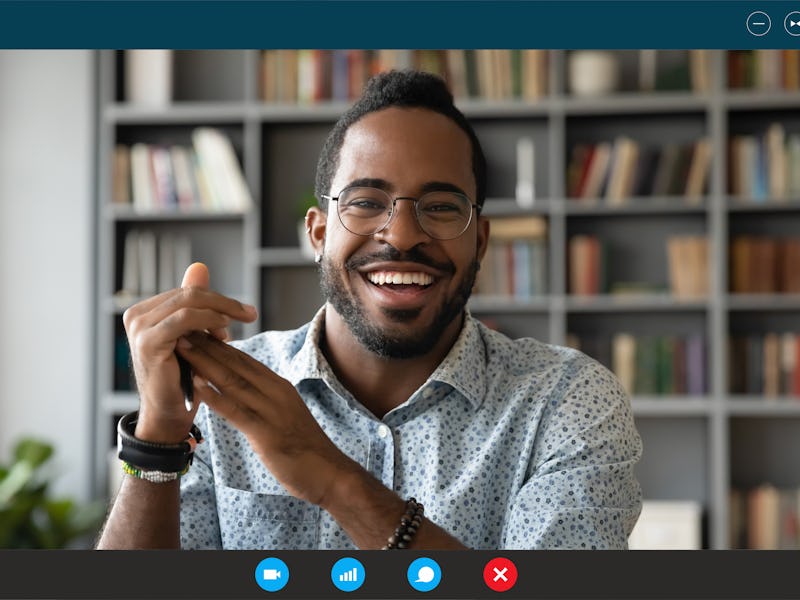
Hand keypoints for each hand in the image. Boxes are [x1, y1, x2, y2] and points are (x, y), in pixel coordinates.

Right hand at [123, 263, 257, 442]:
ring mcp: (139, 327)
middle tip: (250, 313)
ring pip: (188, 302)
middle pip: (189, 293)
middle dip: (224, 302)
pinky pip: (183, 319)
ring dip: (220, 309)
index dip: (217, 299)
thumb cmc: (184, 376)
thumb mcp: (193, 335)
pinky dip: (207, 320)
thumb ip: (194, 303)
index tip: (242, 313)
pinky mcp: (147, 342)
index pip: (187, 292)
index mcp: (145, 311)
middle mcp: (136, 315)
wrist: (170, 412)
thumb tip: (200, 267)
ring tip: (241, 321)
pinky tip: (225, 329)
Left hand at [176, 331, 350, 504]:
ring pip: (232, 381)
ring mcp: (272, 411)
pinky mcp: (266, 433)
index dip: (218, 344)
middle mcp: (276, 392)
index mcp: (279, 386)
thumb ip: (265, 401)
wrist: (329, 472)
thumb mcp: (285, 415)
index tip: (195, 330)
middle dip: (206, 345)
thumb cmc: (305, 448)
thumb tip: (244, 393)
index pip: (244, 359)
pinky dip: (214, 396)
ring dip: (204, 363)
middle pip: (236, 364)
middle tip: (181, 327)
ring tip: (182, 347)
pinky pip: (236, 410)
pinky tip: (196, 385)